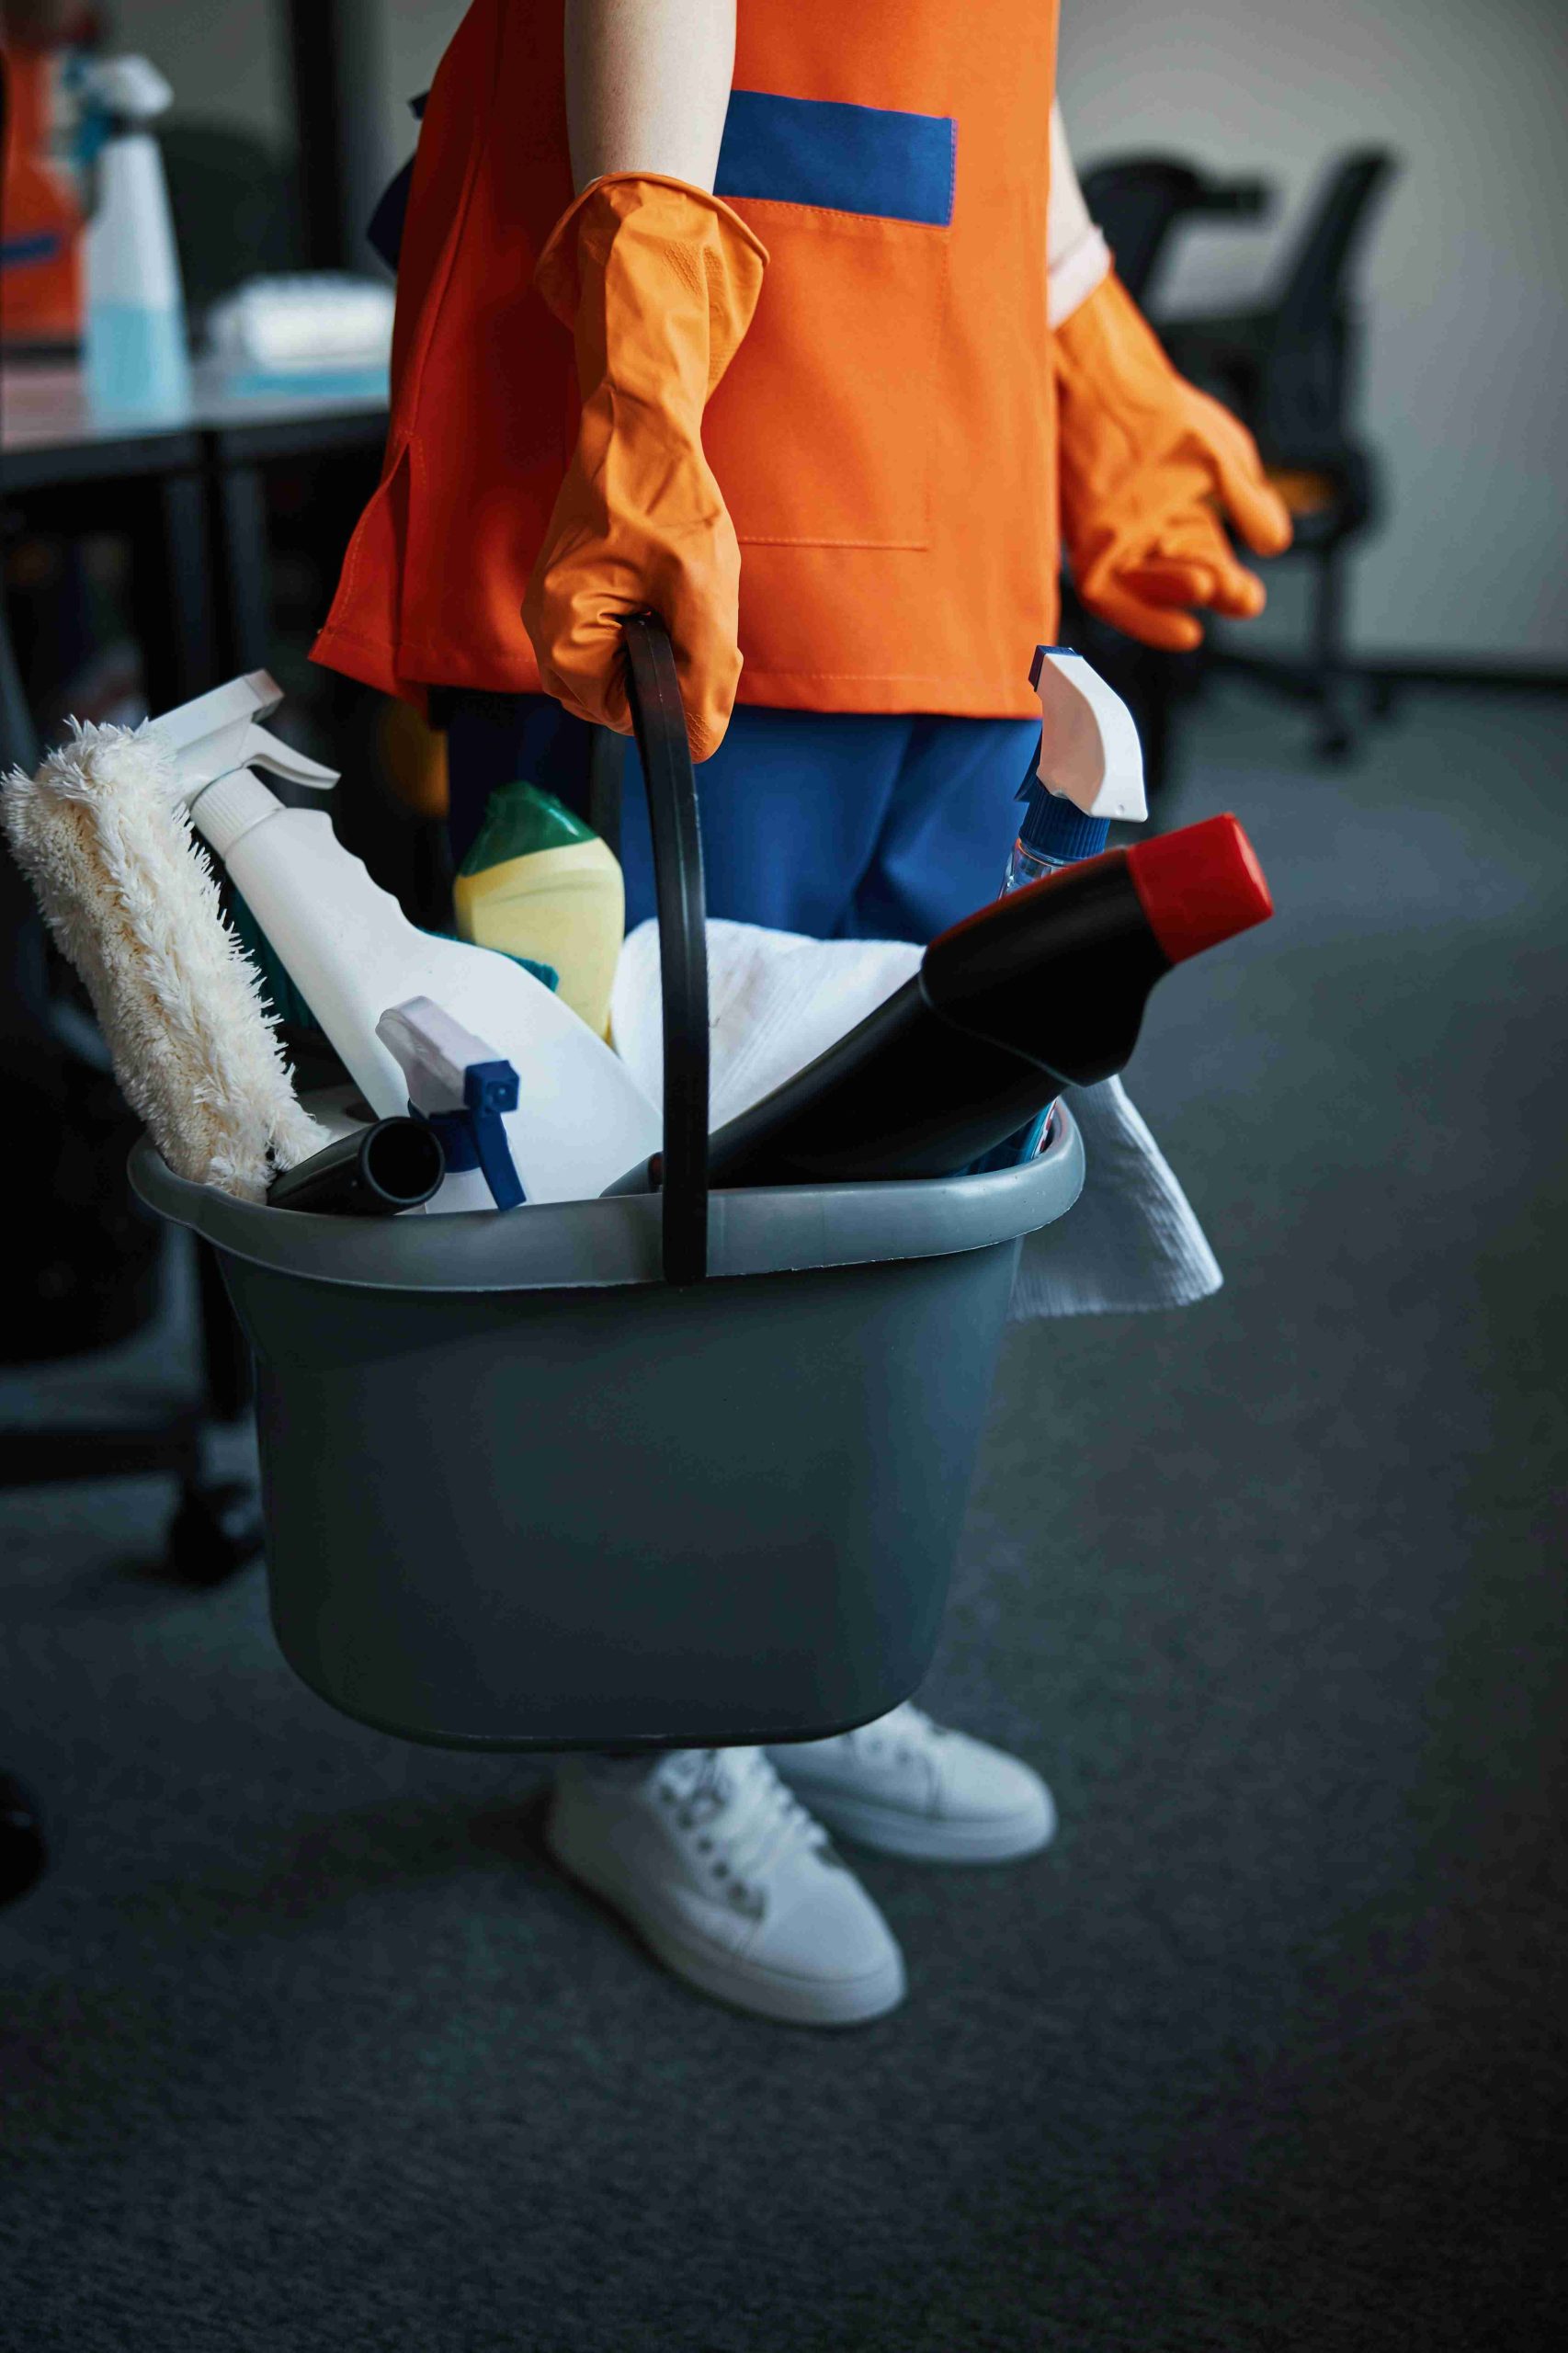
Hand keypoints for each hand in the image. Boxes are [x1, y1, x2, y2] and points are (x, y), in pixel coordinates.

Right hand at [523, 175, 766, 760]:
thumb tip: (701, 741)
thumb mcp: (703, 590)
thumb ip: (706, 674)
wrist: (638, 423)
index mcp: (561, 630)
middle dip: (669, 674)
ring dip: (666, 650)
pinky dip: (654, 627)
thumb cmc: (665, 494)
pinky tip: (671, 585)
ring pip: (623, 673)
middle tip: (702, 617)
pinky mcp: (574, 597)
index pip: (619, 716)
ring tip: (687, 593)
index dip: (675, 699)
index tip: (709, 655)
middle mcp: (544, 629)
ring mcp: (555, 612)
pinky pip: (619, 642)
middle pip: (617, 700)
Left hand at [1055, 271, 1291, 650]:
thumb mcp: (1218, 454)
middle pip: (1184, 582)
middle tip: (1244, 595)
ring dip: (1180, 597)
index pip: (1210, 566)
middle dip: (1215, 593)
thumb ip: (1247, 498)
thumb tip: (1276, 545)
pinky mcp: (1084, 542)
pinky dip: (1142, 616)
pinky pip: (1110, 595)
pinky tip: (1180, 628)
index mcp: (1184, 520)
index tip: (1250, 597)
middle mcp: (1148, 538)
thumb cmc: (1160, 411)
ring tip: (1207, 584)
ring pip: (1150, 589)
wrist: (1100, 377)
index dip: (1231, 589)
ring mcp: (1115, 541)